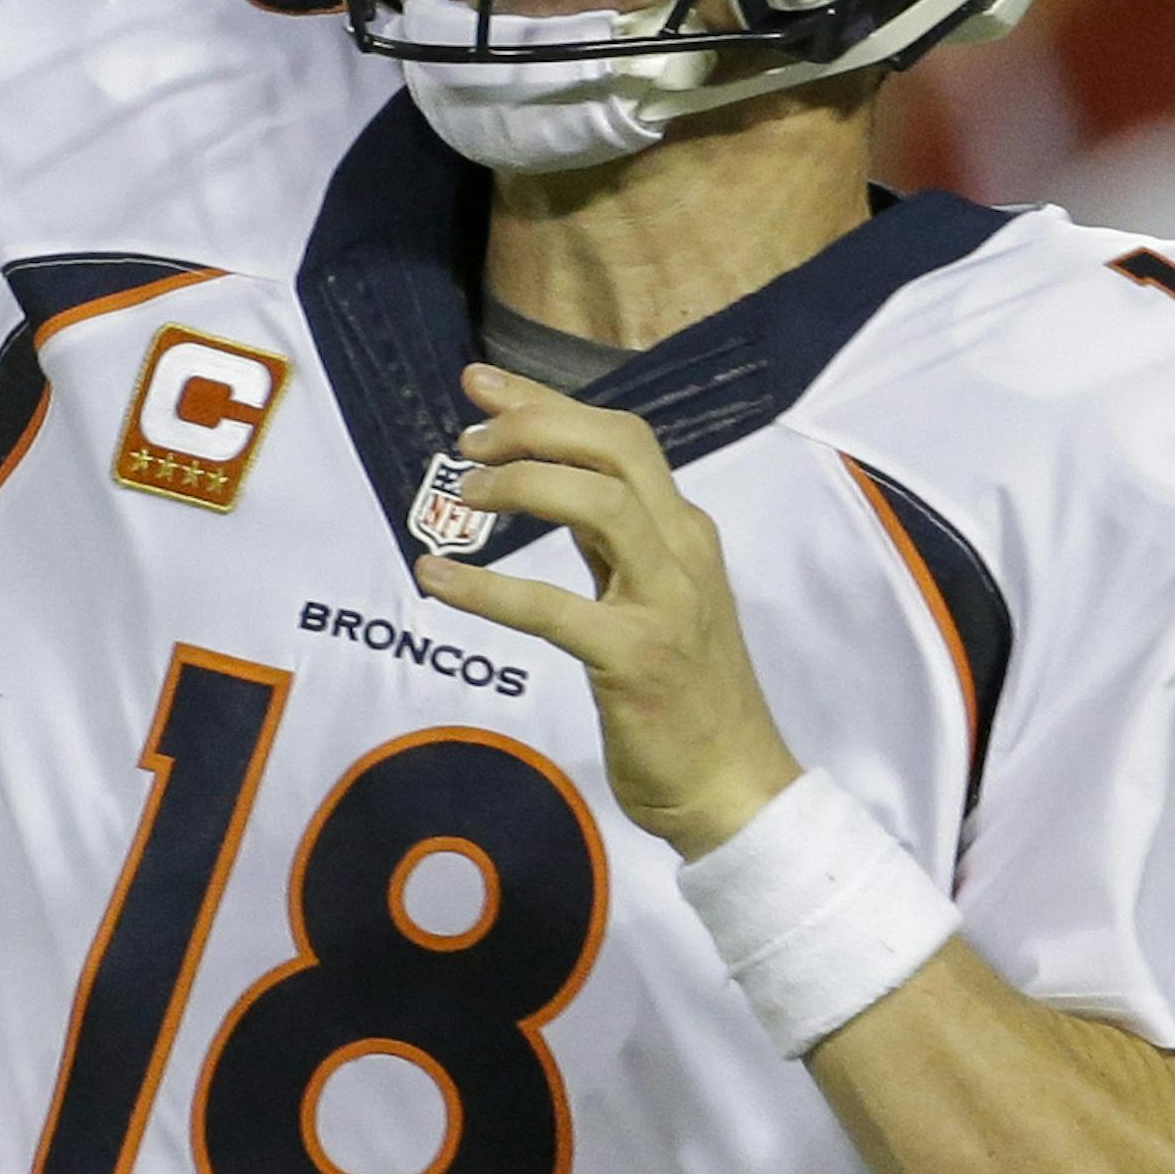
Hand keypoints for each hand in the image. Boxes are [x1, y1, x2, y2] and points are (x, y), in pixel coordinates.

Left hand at [416, 365, 801, 861]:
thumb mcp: (654, 599)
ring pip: (599, 502)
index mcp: (684, 532)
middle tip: (468, 442)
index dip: (548, 402)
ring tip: (463, 498)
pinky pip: (551, 607)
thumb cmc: (687, 698)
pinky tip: (438, 578)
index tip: (482, 385)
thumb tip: (548, 489)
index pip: (620, 436)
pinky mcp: (635, 660)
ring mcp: (665, 602)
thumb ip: (612, 545)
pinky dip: (486, 588)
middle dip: (534, 425)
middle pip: (616, 445)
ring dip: (520, 485)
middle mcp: (683, 551)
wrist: (736, 788)